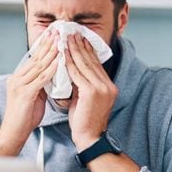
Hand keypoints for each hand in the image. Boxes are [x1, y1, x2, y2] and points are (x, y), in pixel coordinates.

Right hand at [0, 30, 59, 154]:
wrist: (13, 133)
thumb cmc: (24, 118)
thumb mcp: (34, 97)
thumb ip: (41, 84)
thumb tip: (53, 75)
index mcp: (18, 78)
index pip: (33, 58)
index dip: (44, 46)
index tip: (54, 35)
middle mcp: (17, 78)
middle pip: (36, 57)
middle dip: (48, 44)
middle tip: (58, 31)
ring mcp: (19, 85)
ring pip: (38, 65)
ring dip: (51, 53)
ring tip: (61, 42)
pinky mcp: (24, 93)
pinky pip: (40, 78)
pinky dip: (51, 69)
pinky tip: (59, 62)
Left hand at [65, 34, 117, 150]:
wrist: (89, 139)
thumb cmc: (84, 122)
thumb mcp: (85, 99)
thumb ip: (82, 85)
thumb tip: (72, 72)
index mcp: (109, 87)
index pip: (96, 64)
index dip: (87, 50)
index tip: (80, 39)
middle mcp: (108, 85)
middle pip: (92, 61)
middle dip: (81, 45)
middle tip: (72, 32)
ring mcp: (101, 88)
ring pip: (84, 64)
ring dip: (74, 49)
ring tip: (66, 38)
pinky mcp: (92, 92)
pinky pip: (77, 73)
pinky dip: (69, 62)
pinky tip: (63, 53)